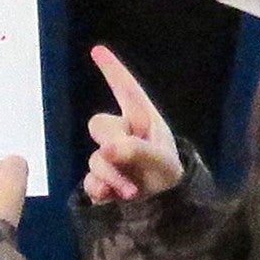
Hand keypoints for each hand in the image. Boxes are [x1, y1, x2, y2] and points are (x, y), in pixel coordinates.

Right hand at [79, 44, 184, 204]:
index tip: (97, 50)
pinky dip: (99, 188)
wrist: (167, 209)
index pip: (126, 91)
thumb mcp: (162, 163)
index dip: (113, 70)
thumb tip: (106, 149)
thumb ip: (137, 151)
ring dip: (111, 175)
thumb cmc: (170, 176)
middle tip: (128, 164)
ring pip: (95, 157)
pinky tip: (109, 197)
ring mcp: (110, 157)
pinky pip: (89, 179)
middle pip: (99, 124)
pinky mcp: (102, 179)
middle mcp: (123, 134)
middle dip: (112, 145)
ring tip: (132, 191)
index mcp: (143, 121)